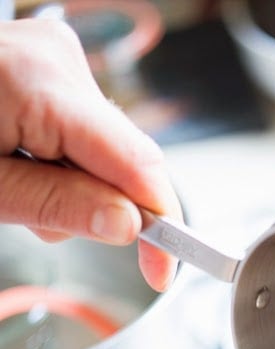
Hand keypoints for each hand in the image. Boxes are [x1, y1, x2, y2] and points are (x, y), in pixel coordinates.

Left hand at [0, 17, 181, 290]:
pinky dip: (60, 159)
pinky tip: (21, 159)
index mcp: (43, 84)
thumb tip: (128, 226)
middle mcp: (60, 59)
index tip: (163, 271)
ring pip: (104, 149)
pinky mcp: (50, 63)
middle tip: (42, 223)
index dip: (160, 224)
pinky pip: (83, 129)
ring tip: (14, 181)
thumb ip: (60, 206)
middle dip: (99, 203)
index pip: (137, 165)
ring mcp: (56, 55)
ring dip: (73, 183)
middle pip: (125, 157)